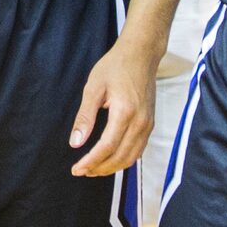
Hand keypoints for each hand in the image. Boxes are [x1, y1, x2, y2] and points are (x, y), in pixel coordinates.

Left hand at [70, 35, 157, 177]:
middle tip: (81, 171)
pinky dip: (124, 159)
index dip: (90, 162)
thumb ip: (85, 117)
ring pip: (131, 157)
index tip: (76, 169)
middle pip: (120, 157)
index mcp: (125, 112)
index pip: (106, 147)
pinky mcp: (150, 123)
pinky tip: (110, 159)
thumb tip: (75, 142)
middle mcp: (140, 122)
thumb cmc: (115, 66)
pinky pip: (139, 149)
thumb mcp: (93, 88)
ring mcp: (148, 124)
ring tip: (93, 169)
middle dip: (99, 169)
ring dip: (112, 167)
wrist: (141, 54)